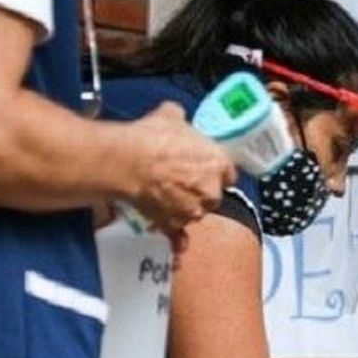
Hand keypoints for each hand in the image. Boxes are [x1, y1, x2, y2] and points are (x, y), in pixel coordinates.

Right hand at [128, 102, 234, 230]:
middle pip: (212, 196)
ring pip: (194, 213)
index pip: (228, 174)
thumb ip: (181, 119)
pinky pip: (178, 236)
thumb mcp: (170, 115)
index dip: (214, 171)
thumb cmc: (152, 138)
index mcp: (219, 164)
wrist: (129, 162)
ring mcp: (193, 212)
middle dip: (199, 190)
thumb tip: (176, 115)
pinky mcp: (173, 225)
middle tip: (179, 180)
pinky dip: (177, 239)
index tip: (204, 169)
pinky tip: (177, 243)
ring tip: (163, 194)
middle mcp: (211, 192)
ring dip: (183, 207)